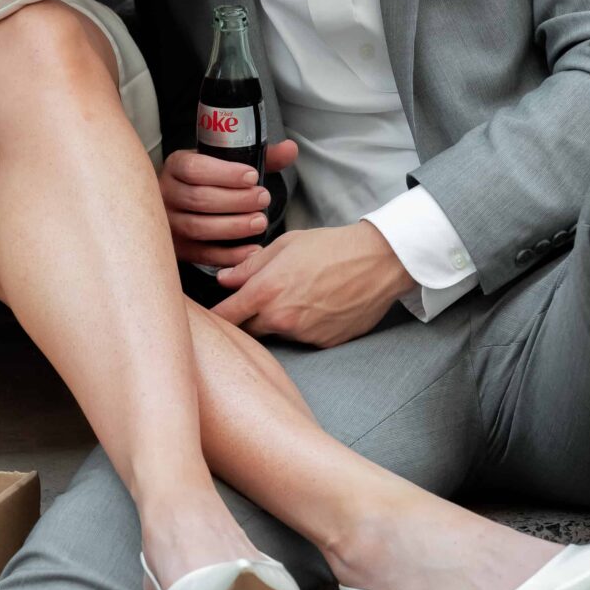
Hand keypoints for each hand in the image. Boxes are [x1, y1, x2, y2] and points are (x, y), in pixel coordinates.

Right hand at [160, 139, 298, 264]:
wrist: (184, 205)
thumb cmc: (211, 182)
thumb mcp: (228, 164)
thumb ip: (260, 156)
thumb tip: (290, 149)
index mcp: (176, 166)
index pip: (194, 168)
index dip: (224, 173)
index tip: (252, 176)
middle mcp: (166, 194)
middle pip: (199, 198)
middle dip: (236, 200)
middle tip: (263, 199)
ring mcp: (169, 224)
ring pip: (198, 227)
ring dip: (234, 226)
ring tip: (260, 222)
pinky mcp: (178, 249)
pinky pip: (202, 254)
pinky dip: (229, 255)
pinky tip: (252, 250)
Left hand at [211, 221, 412, 346]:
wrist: (379, 262)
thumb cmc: (332, 247)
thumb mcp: (285, 245)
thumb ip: (249, 266)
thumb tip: (224, 279)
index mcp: (266, 291)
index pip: (224, 316)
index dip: (214, 318)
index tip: (210, 317)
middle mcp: (281, 318)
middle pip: (247, 331)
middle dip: (248, 319)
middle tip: (259, 301)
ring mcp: (303, 335)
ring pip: (277, 333)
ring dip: (279, 321)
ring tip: (301, 296)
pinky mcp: (323, 344)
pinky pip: (302, 338)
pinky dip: (304, 327)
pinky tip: (319, 306)